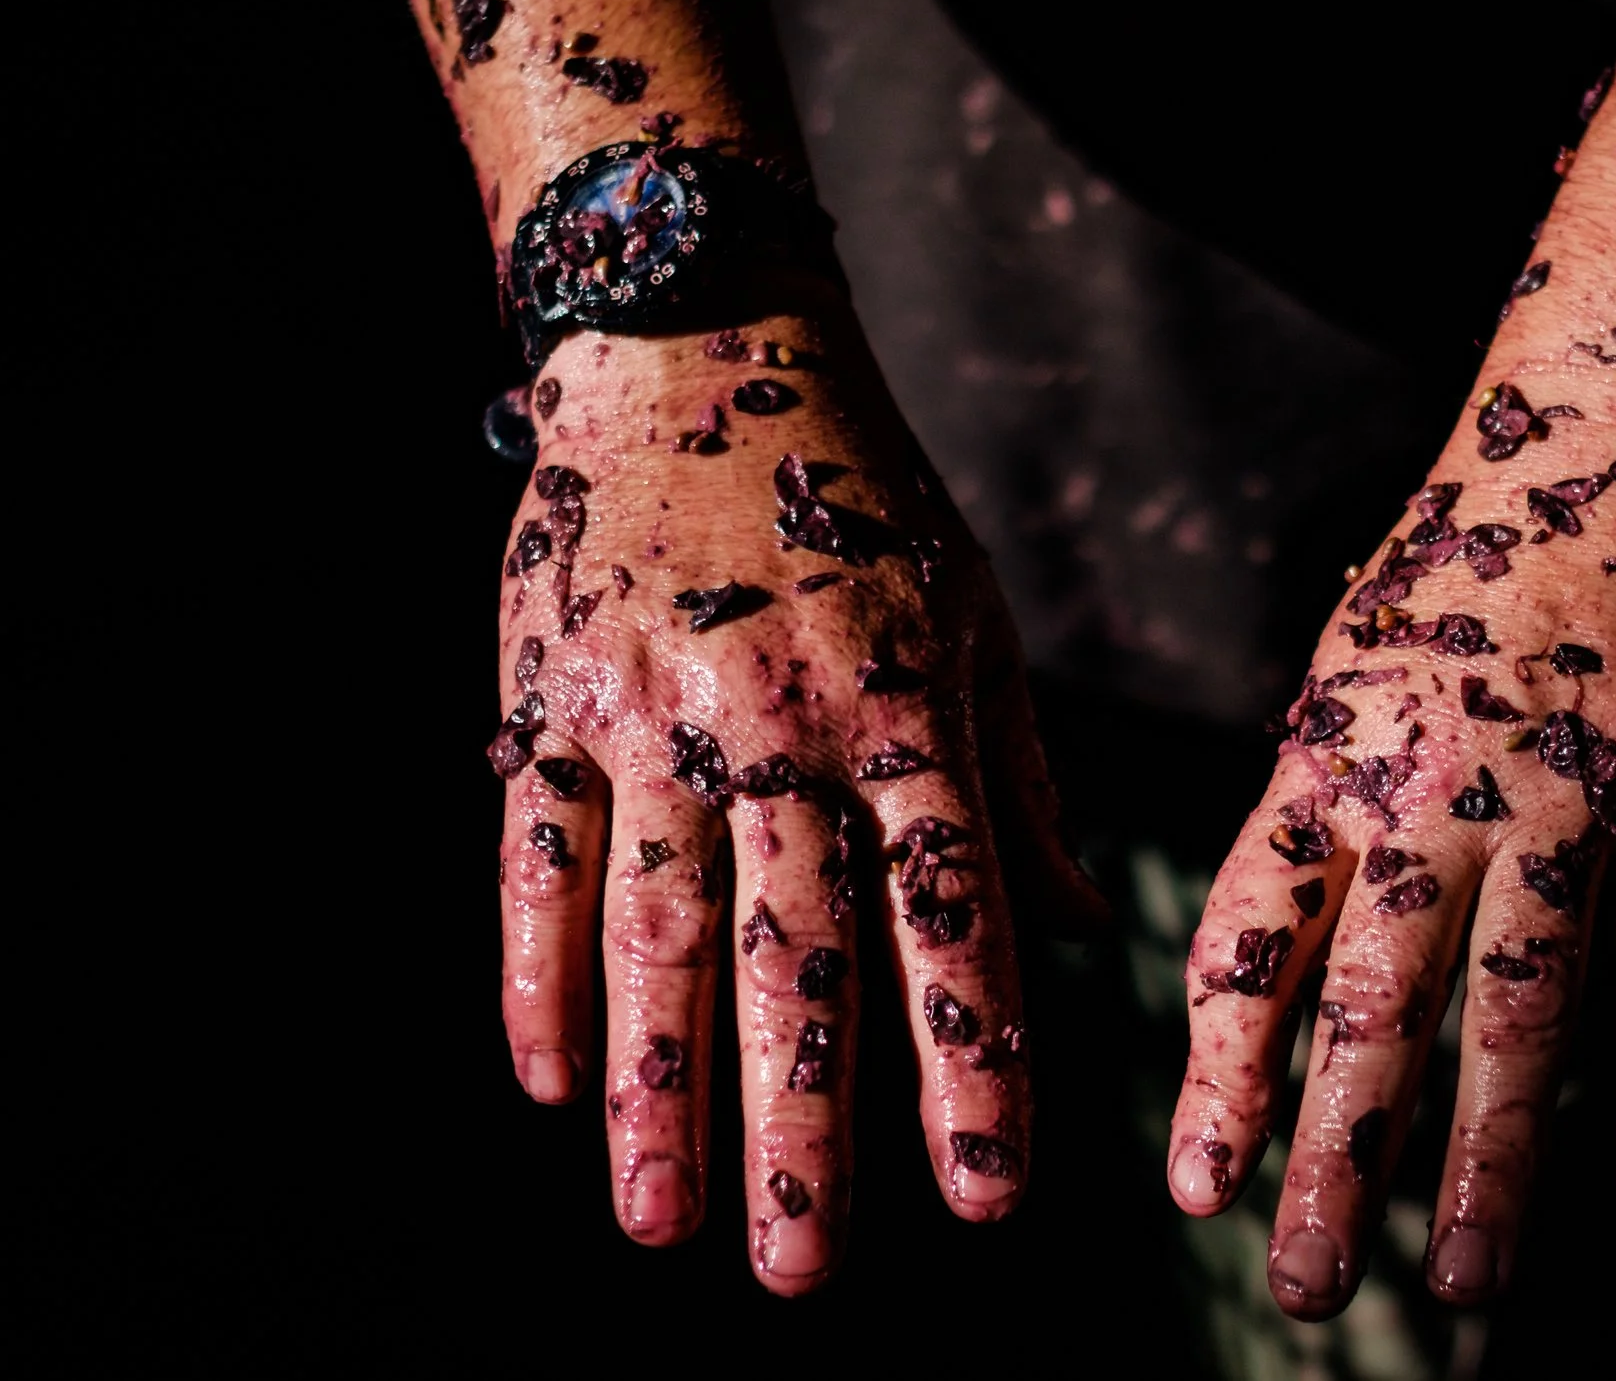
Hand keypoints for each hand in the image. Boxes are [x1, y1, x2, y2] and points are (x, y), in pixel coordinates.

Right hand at [489, 295, 1101, 1291]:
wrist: (695, 341)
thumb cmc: (858, 494)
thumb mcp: (971, 614)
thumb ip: (1016, 778)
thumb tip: (1079, 934)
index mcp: (905, 703)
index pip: (953, 912)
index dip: (972, 1057)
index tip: (989, 1196)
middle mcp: (783, 720)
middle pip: (801, 950)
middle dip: (804, 1123)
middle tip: (801, 1274)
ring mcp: (654, 711)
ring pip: (659, 926)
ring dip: (661, 1085)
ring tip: (661, 1225)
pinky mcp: (548, 695)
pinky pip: (536, 854)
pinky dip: (536, 973)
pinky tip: (549, 1083)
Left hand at [1165, 396, 1615, 1316]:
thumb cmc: (1474, 557)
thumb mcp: (1357, 668)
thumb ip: (1326, 810)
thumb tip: (1282, 966)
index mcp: (1331, 752)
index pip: (1251, 943)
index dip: (1221, 1076)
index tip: (1196, 1191)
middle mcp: (1433, 787)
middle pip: (1370, 1007)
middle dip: (1334, 1162)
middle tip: (1303, 1288)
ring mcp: (1568, 798)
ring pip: (1520, 1011)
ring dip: (1492, 1159)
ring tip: (1465, 1279)